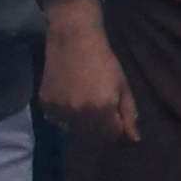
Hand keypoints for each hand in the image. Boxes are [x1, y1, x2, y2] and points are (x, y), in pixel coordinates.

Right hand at [41, 0, 139, 144]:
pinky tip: (69, 95)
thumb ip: (128, 114)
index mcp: (103, 110)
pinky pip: (58, 119)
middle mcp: (80, 114)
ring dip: (82, 120)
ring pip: (75, 128)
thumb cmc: (104, 60)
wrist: (73, 39)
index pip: (112, 135)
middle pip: (93, 135)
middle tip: (99, 103)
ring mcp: (60, 111)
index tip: (115, 114)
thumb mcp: (122, 85)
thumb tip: (134, 140)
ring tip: (84, 97)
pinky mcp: (45, 105)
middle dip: (100, 125)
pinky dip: (65, 112)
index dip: (116, 126)